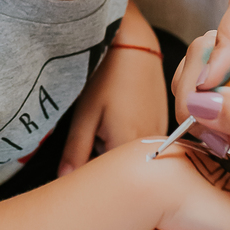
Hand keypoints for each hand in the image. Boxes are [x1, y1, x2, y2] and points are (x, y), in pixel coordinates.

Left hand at [60, 12, 166, 172]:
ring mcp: (160, 137)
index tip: (77, 166)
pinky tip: (121, 118)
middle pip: (122, 171)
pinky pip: (143, 146)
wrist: (136, 47)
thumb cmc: (108, 77)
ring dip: (116, 151)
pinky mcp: (164, 128)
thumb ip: (76, 152)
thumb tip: (66, 180)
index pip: (108, 181)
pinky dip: (129, 140)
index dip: (89, 178)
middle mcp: (151, 147)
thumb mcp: (85, 115)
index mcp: (129, 148)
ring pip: (132, 159)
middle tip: (90, 136)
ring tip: (108, 122)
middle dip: (103, 163)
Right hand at [172, 0, 229, 229]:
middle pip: (222, 41)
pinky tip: (216, 149)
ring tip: (211, 140)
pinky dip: (207, 126)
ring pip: (216, 77)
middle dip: (202, 75)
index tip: (215, 85)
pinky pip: (223, 111)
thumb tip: (202, 100)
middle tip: (200, 119)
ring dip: (200, 103)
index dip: (225, 38)